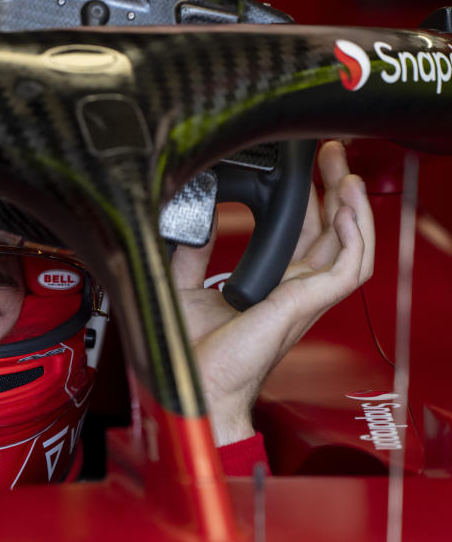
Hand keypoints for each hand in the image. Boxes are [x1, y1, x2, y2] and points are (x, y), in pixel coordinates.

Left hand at [171, 141, 373, 444]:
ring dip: (353, 207)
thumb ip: (193, 253)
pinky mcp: (306, 305)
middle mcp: (295, 290)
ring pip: (350, 246)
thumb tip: (193, 221)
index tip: (304, 169)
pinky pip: (347, 269)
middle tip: (331, 154)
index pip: (304, 233)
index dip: (310, 200)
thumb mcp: (185, 287)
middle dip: (335, 189)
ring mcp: (305, 298)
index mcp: (274, 285)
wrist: (195, 386)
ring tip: (347, 172)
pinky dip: (355, 237)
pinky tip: (347, 209)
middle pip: (333, 231)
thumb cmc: (195, 355)